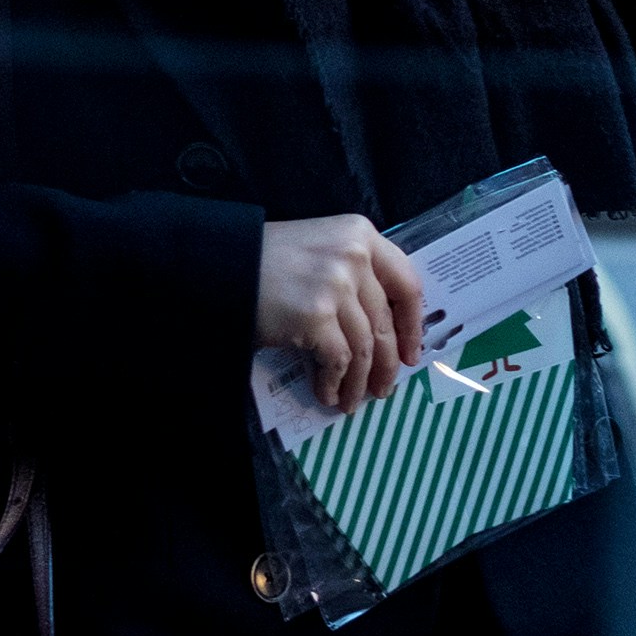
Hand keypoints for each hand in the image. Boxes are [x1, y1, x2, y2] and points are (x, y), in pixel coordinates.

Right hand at [255, 214, 425, 412]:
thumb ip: (355, 275)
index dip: (413, 325)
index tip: (412, 353)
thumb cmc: (268, 260)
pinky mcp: (315, 316)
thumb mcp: (321, 249)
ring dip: (359, 382)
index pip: (407, 283)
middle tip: (383, 389)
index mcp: (361, 234)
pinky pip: (338, 361)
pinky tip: (326, 394)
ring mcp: (337, 285)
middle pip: (384, 322)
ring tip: (351, 401)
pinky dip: (334, 383)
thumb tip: (384, 332)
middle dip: (387, 364)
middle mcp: (355, 256)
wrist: (221, 265)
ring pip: (364, 348)